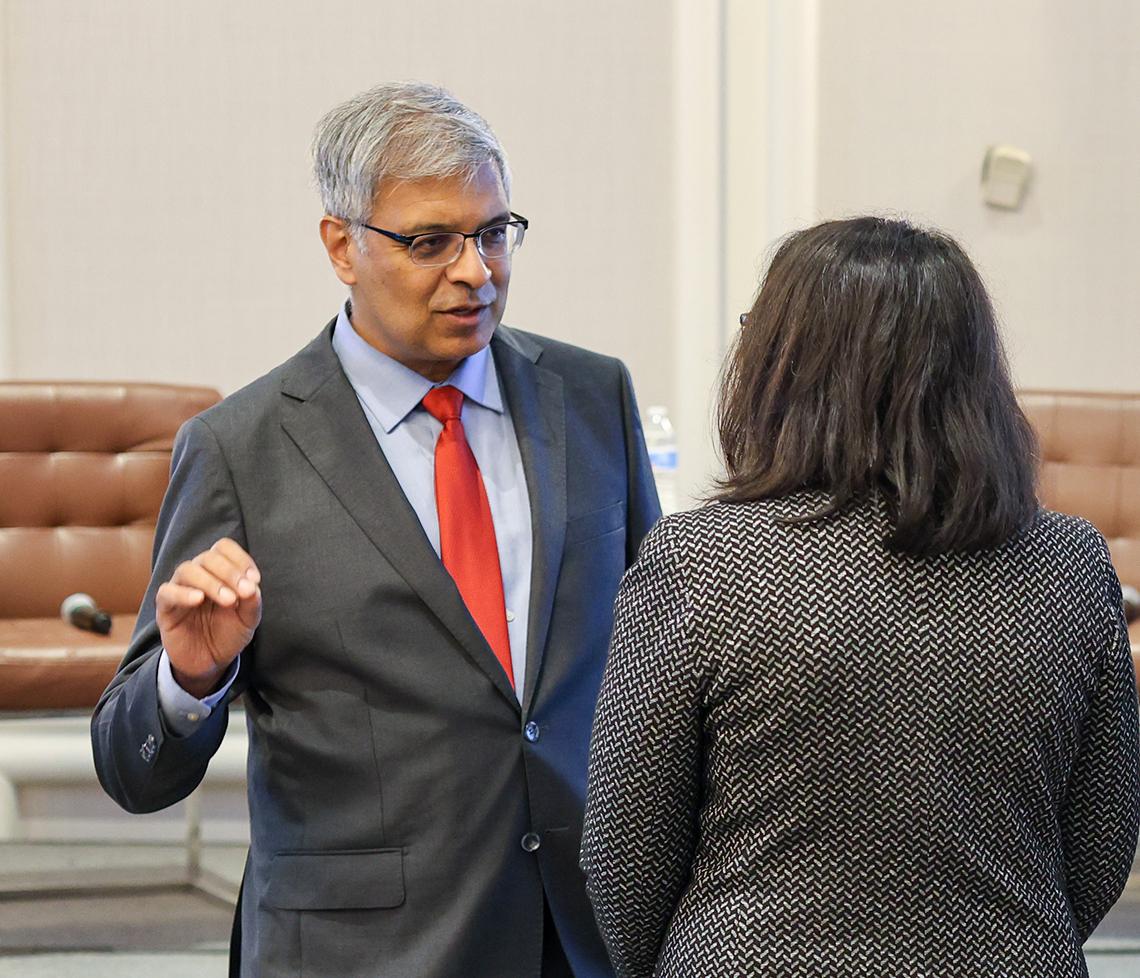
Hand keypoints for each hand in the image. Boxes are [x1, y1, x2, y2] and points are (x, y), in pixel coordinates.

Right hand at [156, 538, 261, 698]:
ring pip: (188, 570)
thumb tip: (252, 586)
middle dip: (229, 572)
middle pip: (208, 557)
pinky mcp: (165, 608)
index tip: (255, 579)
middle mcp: (198, 575)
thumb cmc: (228, 634)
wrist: (210, 663)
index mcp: (219, 572)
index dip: (240, 559)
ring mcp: (180, 589)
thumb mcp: (247, 619)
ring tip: (228, 600)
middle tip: (243, 592)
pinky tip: (198, 600)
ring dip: (210, 582)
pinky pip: (167, 592)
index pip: (224, 548)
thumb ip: (252, 601)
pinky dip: (183, 593)